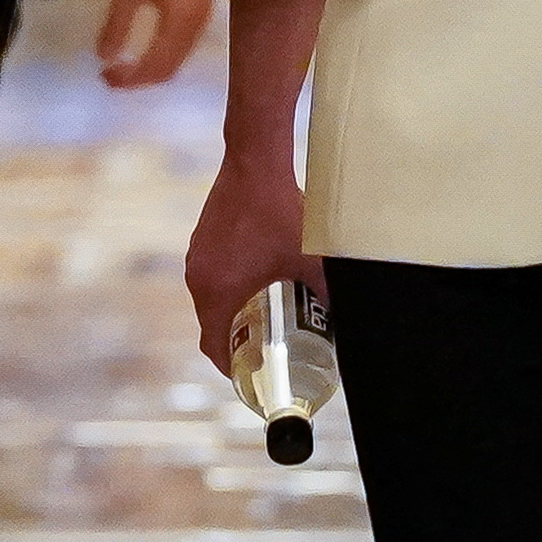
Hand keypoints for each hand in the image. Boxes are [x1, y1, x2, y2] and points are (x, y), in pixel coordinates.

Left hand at [95, 0, 215, 89]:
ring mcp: (201, 22)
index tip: (105, 79)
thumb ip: (117, 22)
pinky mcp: (198, 15)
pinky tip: (141, 54)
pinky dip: (159, 59)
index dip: (132, 79)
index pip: (157, 66)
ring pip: (176, 62)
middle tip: (108, 79)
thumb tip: (103, 58)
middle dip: (139, 79)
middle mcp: (196, 28)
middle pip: (169, 70)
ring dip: (149, 71)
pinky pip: (180, 50)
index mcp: (182, 21)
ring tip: (121, 70)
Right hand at [183, 157, 315, 372]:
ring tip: (258, 324)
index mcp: (218, 292)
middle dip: (233, 345)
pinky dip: (224, 293)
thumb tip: (345, 319)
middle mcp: (199, 279)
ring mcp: (196, 259)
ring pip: (208, 303)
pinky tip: (250, 287)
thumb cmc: (281, 212)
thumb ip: (328, 293)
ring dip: (229, 317)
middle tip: (262, 355)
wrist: (255, 164)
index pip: (214, 346)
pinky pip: (208, 280)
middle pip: (210, 328)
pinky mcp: (200, 243)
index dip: (232, 368)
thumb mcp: (311, 260)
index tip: (250, 377)